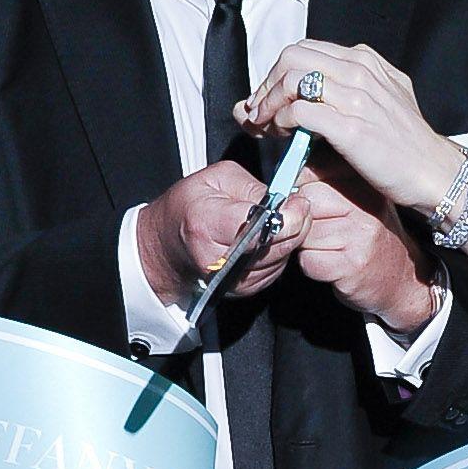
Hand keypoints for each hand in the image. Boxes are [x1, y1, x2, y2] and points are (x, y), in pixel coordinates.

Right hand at [137, 158, 292, 308]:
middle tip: (297, 208)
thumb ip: (252, 186)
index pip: (260, 227)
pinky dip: (279, 253)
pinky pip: (277, 269)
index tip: (299, 203)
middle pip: (277, 246)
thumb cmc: (188, 208)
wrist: (168, 246)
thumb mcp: (215, 179)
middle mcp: (217, 259)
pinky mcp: (243, 289)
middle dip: (296, 225)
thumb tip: (285, 199)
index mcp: (206, 225)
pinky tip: (267, 239)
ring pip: (282, 258)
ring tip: (277, 222)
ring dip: (288, 239)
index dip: (288, 215)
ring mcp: (231, 279)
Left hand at [242, 42, 457, 221]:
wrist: (436, 172)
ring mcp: (356, 98)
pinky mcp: (351, 128)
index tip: (267, 100)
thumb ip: (342, 92)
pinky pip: (300, 112)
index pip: (304, 51)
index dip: (276, 74)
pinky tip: (284, 136)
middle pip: (291, 58)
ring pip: (291, 80)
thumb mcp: (382, 100)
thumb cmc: (407, 145)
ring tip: (266, 127)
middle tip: (258, 113)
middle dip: (266, 85)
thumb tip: (298, 96)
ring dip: (268, 103)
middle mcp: (359, 72)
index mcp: (365, 61)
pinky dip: (282, 122)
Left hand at [273, 157, 441, 336]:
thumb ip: (328, 181)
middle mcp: (366, 202)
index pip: (312, 168)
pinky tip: (335, 265)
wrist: (402, 280)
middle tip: (327, 230)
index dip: (303, 187)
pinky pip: (308, 261)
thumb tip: (286, 176)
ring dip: (309, 246)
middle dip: (305, 219)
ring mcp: (361, 233)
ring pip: (303, 233)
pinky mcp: (353, 264)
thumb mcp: (359, 198)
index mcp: (365, 180)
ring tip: (334, 248)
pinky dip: (314, 267)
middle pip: (305, 200)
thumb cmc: (371, 238)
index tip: (315, 202)